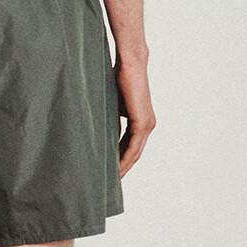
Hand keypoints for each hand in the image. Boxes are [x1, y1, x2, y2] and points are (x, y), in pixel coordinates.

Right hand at [115, 51, 153, 176]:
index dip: (121, 160)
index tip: (110, 172)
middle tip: (110, 183)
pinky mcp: (143, 123)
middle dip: (123, 169)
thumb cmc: (118, 78)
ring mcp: (147, 125)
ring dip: (124, 168)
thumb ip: (110, 121)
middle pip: (134, 154)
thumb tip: (99, 135)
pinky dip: (124, 159)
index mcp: (141, 121)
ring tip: (111, 181)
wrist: (130, 63)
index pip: (130, 146)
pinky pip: (133, 147)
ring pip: (135, 154)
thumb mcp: (111, 105)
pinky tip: (116, 169)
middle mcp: (148, 125)